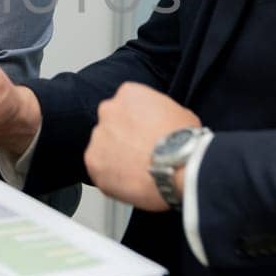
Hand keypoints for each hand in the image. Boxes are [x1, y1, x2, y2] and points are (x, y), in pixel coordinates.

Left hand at [85, 83, 199, 211]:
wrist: (177, 167)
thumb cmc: (183, 142)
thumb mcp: (180, 113)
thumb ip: (159, 113)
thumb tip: (160, 123)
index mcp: (129, 94)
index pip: (126, 104)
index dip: (137, 121)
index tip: (144, 132)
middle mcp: (108, 111)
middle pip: (111, 124)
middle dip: (122, 137)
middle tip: (140, 151)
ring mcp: (98, 137)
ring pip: (103, 147)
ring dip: (115, 157)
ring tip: (137, 170)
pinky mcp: (92, 162)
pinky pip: (99, 170)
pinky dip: (111, 177)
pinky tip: (130, 182)